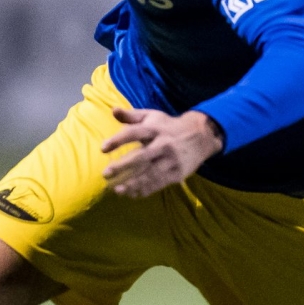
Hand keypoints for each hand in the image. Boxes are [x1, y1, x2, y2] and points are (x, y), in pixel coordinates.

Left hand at [100, 108, 225, 198]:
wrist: (201, 135)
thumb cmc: (169, 126)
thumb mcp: (152, 116)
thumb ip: (132, 116)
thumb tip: (113, 110)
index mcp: (154, 129)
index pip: (133, 133)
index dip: (118, 140)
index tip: (102, 149)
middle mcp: (163, 144)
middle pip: (141, 157)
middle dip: (122, 166)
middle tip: (105, 174)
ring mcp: (171, 160)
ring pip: (150, 173)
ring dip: (133, 183)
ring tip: (117, 190)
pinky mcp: (178, 172)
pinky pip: (160, 183)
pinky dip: (146, 189)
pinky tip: (133, 194)